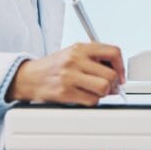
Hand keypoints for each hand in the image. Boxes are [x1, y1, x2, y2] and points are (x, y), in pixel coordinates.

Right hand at [7, 42, 125, 105]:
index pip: (113, 52)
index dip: (121, 66)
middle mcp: (75, 59)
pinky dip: (92, 101)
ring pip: (103, 88)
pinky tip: (84, 96)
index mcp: (80, 47)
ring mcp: (70, 76)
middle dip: (114, 84)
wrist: (29, 77)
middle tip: (110, 88)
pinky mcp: (65, 92)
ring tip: (96, 92)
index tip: (121, 75)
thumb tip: (118, 74)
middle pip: (111, 74)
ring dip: (103, 94)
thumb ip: (94, 58)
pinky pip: (91, 101)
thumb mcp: (73, 53)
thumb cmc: (54, 66)